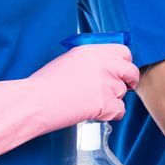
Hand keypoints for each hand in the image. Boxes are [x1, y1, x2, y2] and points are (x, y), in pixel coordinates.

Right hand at [0, 43, 137, 164]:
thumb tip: (107, 66)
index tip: (122, 70)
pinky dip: (110, 114)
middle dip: (129, 80)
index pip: (123, 51)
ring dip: (112, 99)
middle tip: (124, 87)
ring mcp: (104, 83)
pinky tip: (95, 113)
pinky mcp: (104, 103)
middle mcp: (102, 64)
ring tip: (90, 102)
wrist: (33, 102)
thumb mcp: (68, 61)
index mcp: (92, 50)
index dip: (125, 63)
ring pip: (122, 93)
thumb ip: (91, 61)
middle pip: (130, 71)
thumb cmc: (44, 84)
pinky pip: (119, 110)